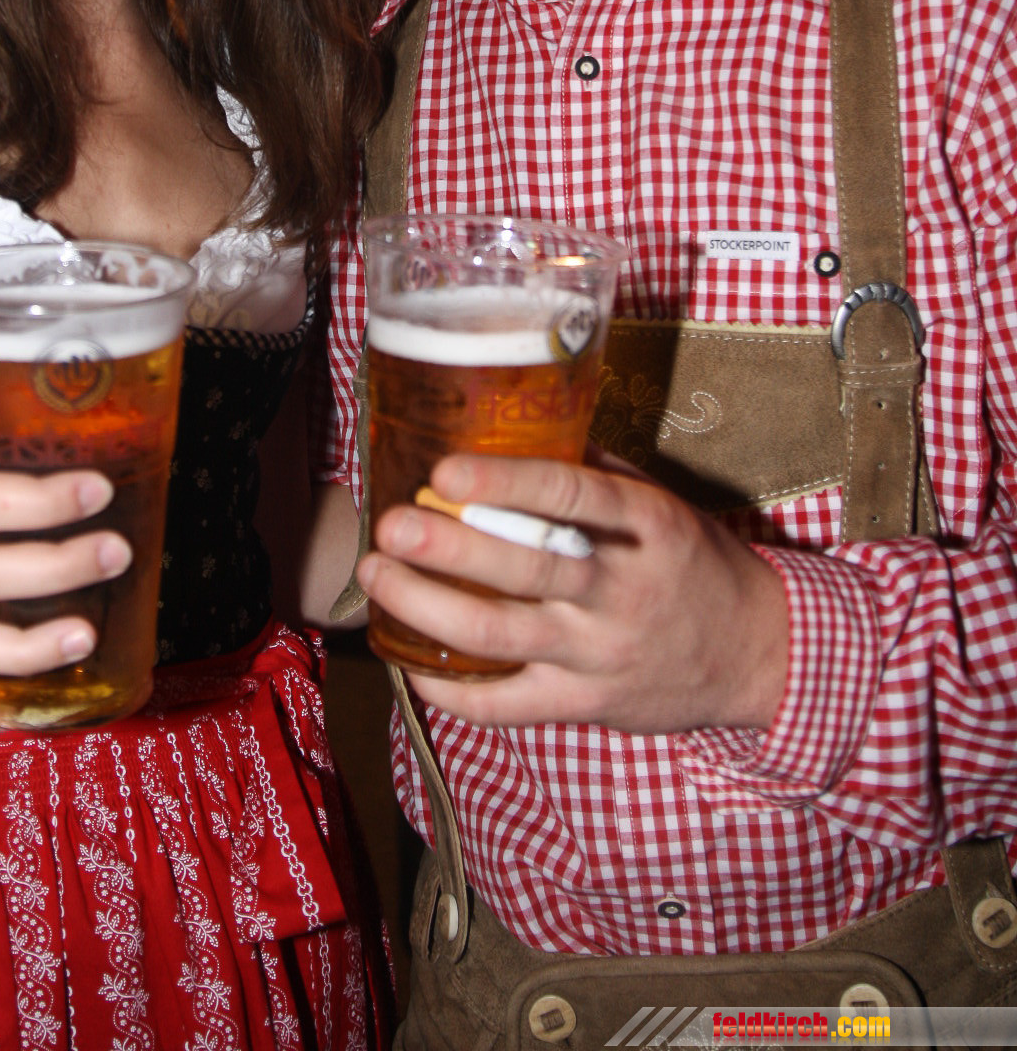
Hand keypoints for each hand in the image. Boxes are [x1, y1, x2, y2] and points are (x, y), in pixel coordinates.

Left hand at [356, 446, 787, 732]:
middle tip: (391, 524)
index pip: (573, 496)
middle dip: (450, 546)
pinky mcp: (587, 705)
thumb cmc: (691, 564)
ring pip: (503, 636)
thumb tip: (513, 429)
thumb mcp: (659, 505)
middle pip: (529, 569)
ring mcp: (603, 653)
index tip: (445, 468)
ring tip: (378, 576)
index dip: (506, 481)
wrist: (755, 655)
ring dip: (428, 607)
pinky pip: (507, 706)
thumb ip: (592, 472)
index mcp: (648, 526)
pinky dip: (451, 688)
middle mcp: (623, 590)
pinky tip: (408, 659)